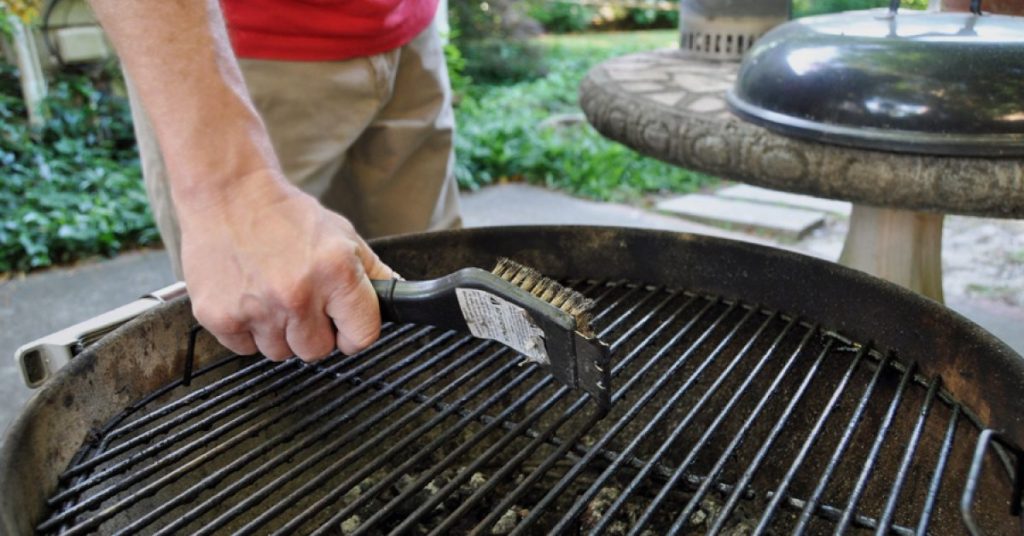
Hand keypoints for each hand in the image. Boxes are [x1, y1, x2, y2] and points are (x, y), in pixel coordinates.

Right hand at [178, 170, 393, 360]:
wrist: (227, 193)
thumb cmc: (284, 214)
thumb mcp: (343, 235)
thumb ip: (373, 272)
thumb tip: (398, 297)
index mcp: (335, 273)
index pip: (362, 335)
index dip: (355, 332)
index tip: (344, 324)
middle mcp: (297, 295)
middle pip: (318, 351)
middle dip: (314, 331)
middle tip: (301, 300)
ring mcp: (257, 309)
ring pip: (280, 353)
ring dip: (279, 332)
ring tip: (272, 295)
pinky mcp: (220, 317)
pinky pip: (245, 349)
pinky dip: (248, 331)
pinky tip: (249, 298)